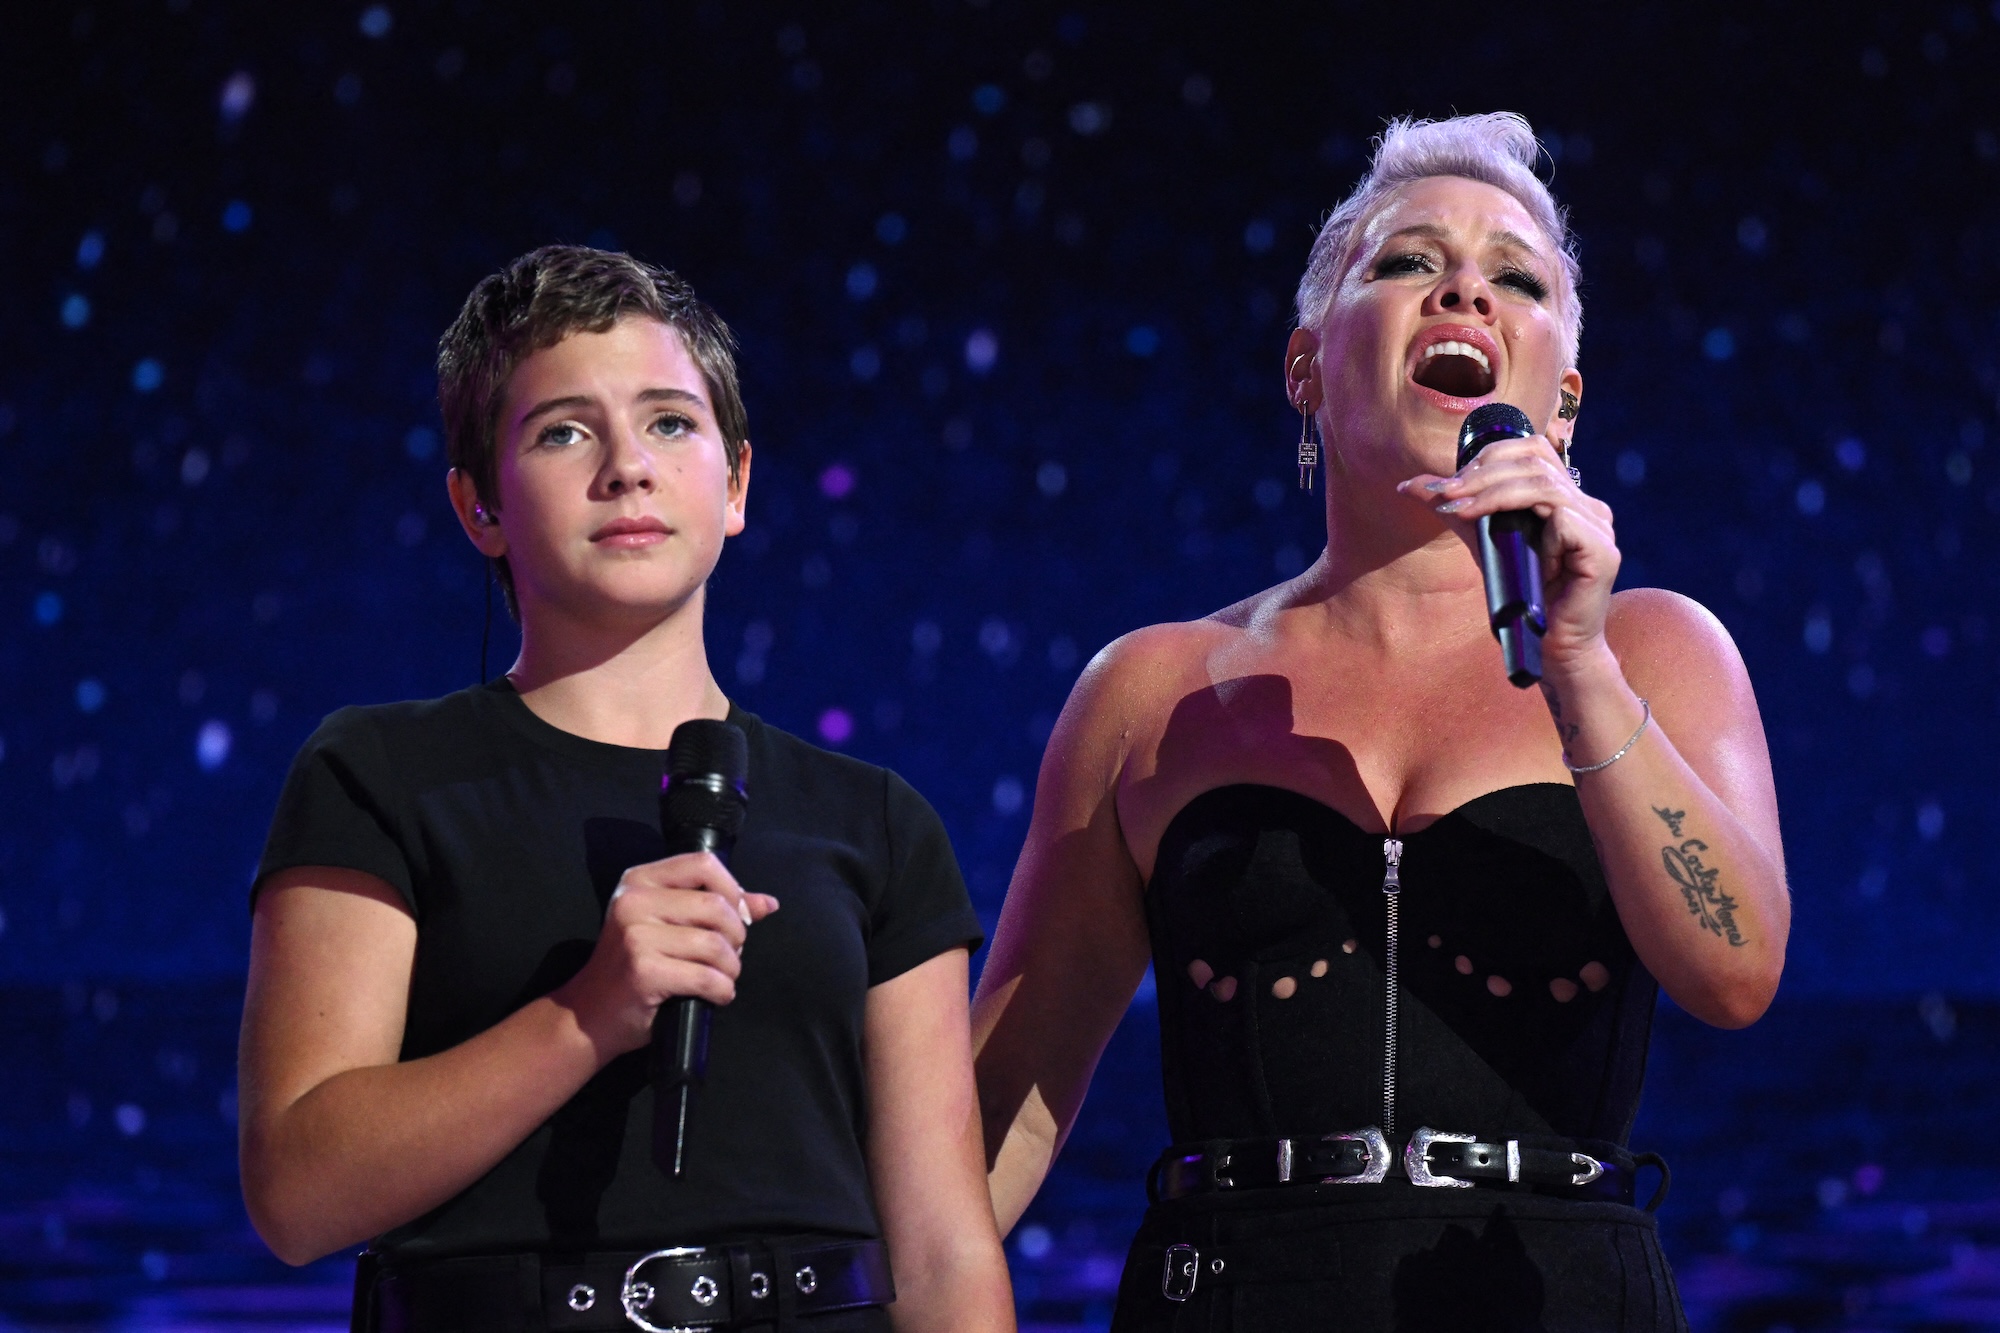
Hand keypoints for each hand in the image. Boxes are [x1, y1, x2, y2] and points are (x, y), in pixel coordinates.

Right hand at [552, 851, 779, 1057]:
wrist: (590, 1015)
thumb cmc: (634, 967)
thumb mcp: (668, 926)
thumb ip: (717, 908)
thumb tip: (768, 903)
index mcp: (640, 880)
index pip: (704, 864)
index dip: (733, 890)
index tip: (737, 918)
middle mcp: (634, 900)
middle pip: (716, 906)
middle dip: (736, 936)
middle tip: (728, 957)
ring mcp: (636, 935)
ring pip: (715, 944)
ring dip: (731, 968)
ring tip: (722, 978)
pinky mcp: (644, 970)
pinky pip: (707, 977)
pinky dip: (722, 990)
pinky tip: (716, 995)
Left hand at [1397, 434, 1620, 669]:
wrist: (1549, 648)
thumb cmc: (1521, 597)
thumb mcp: (1483, 543)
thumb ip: (1457, 510)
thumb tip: (1410, 484)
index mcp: (1567, 497)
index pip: (1533, 450)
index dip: (1489, 457)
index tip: (1449, 484)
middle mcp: (1588, 505)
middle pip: (1535, 462)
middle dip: (1482, 476)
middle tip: (1445, 495)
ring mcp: (1600, 526)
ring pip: (1544, 487)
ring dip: (1494, 496)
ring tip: (1459, 512)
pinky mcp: (1603, 551)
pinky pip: (1563, 521)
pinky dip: (1534, 534)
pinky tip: (1521, 557)